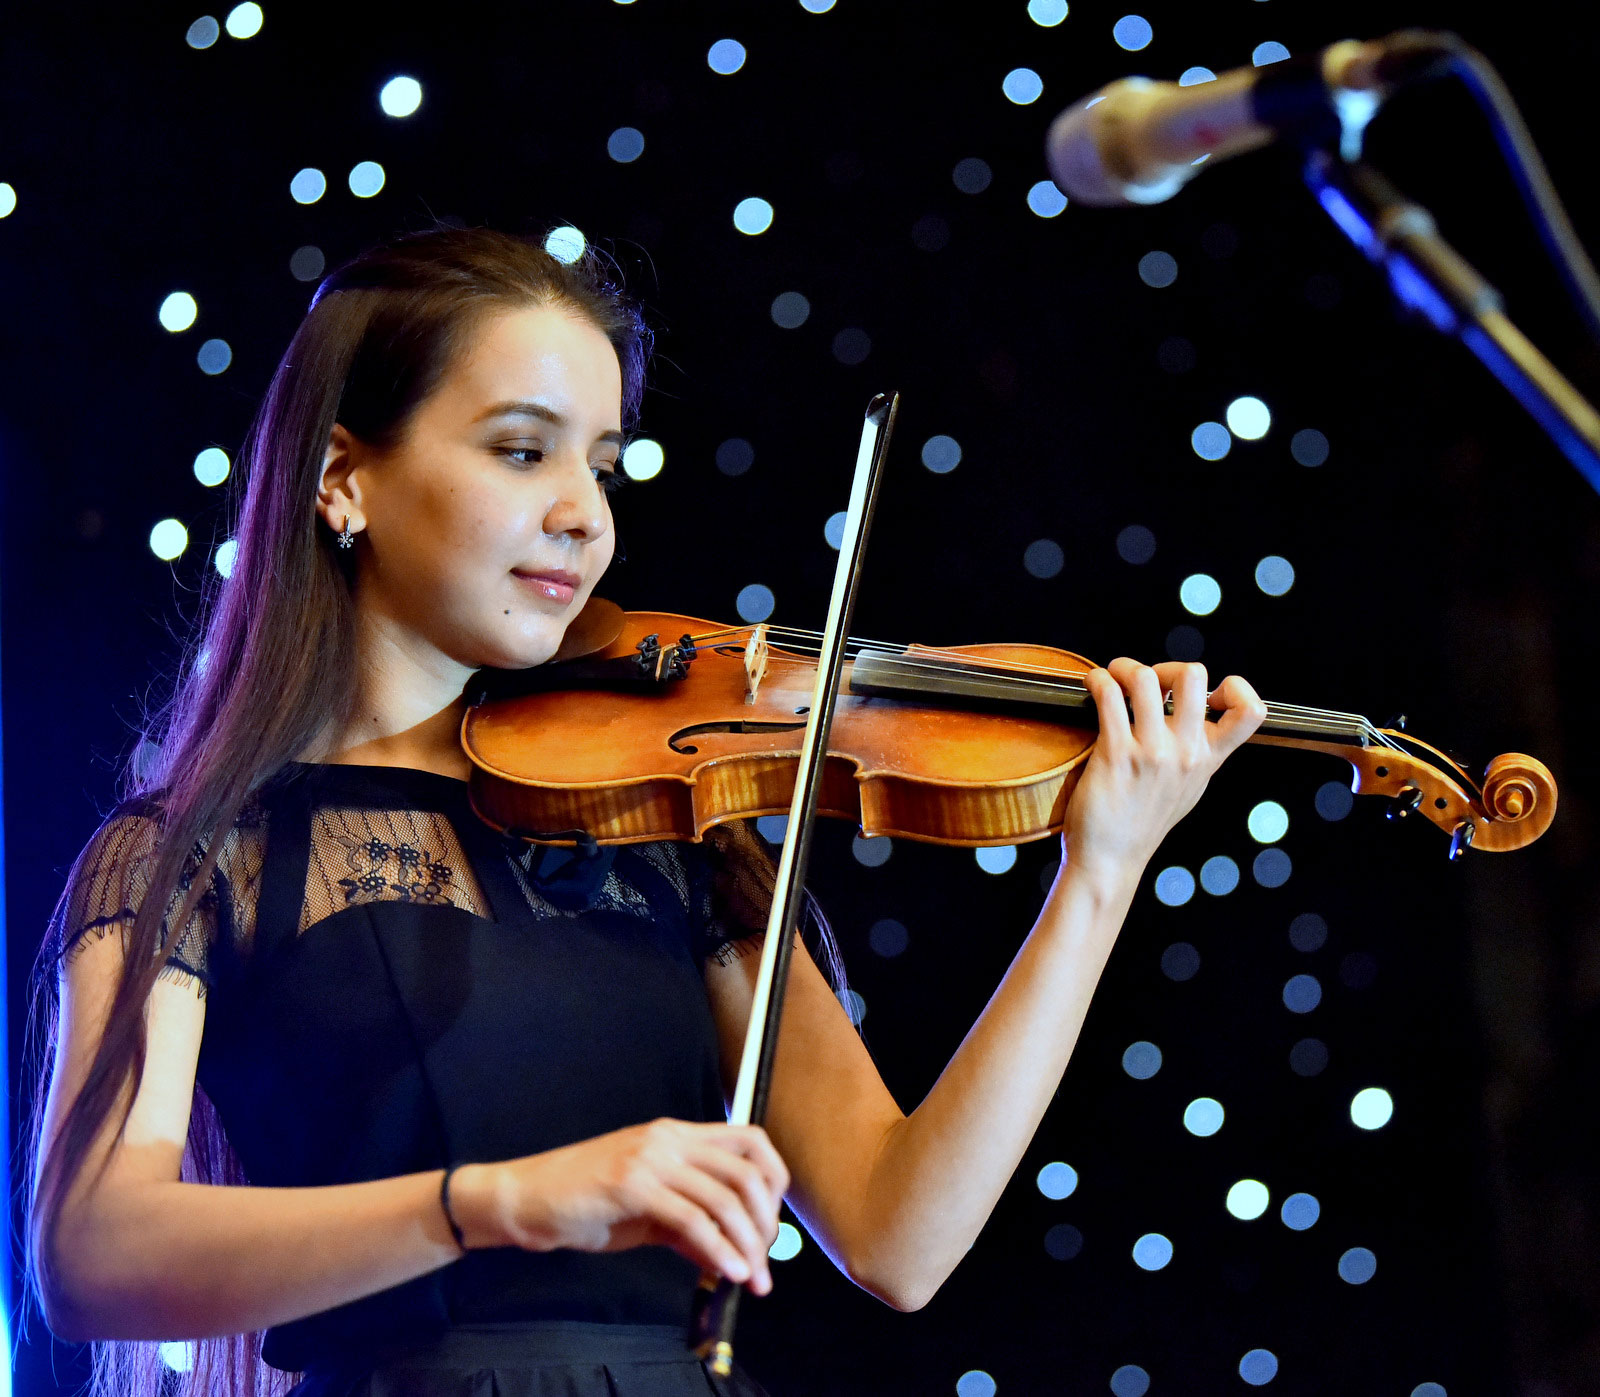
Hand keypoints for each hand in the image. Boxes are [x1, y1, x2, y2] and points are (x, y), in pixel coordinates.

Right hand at [454, 1118, 788, 1294]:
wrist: (528, 1199)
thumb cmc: (585, 1201)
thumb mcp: (646, 1207)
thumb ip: (688, 1221)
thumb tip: (728, 1250)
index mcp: (677, 1135)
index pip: (749, 1139)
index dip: (774, 1177)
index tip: (771, 1220)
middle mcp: (669, 1138)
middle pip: (746, 1170)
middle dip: (766, 1220)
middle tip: (765, 1258)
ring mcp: (651, 1159)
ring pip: (724, 1196)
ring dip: (746, 1242)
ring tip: (751, 1276)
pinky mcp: (632, 1185)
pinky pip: (691, 1219)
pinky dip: (717, 1249)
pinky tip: (726, 1272)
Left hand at [1061, 659, 1265, 880]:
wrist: (1111, 859)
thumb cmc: (1143, 820)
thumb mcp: (1189, 786)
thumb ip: (1201, 750)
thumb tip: (1204, 710)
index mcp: (1209, 758)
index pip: (1253, 711)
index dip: (1234, 687)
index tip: (1205, 693)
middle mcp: (1186, 753)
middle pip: (1194, 675)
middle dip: (1166, 666)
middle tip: (1147, 682)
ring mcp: (1152, 753)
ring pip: (1146, 678)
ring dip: (1124, 668)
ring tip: (1114, 678)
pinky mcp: (1116, 755)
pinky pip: (1109, 696)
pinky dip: (1098, 680)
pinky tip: (1093, 686)